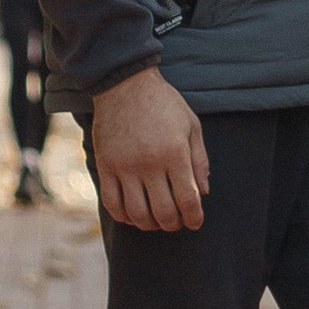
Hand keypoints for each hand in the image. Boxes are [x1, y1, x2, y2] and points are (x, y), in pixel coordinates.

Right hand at [90, 64, 209, 229]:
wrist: (125, 84)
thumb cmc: (164, 103)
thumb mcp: (191, 125)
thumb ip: (200, 160)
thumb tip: (203, 192)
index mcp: (174, 153)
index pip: (188, 199)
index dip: (194, 217)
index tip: (195, 222)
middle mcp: (149, 163)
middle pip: (163, 212)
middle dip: (174, 224)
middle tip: (177, 222)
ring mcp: (124, 166)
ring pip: (137, 213)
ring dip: (150, 224)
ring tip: (156, 220)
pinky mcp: (105, 166)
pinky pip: (112, 203)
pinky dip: (124, 216)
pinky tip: (133, 214)